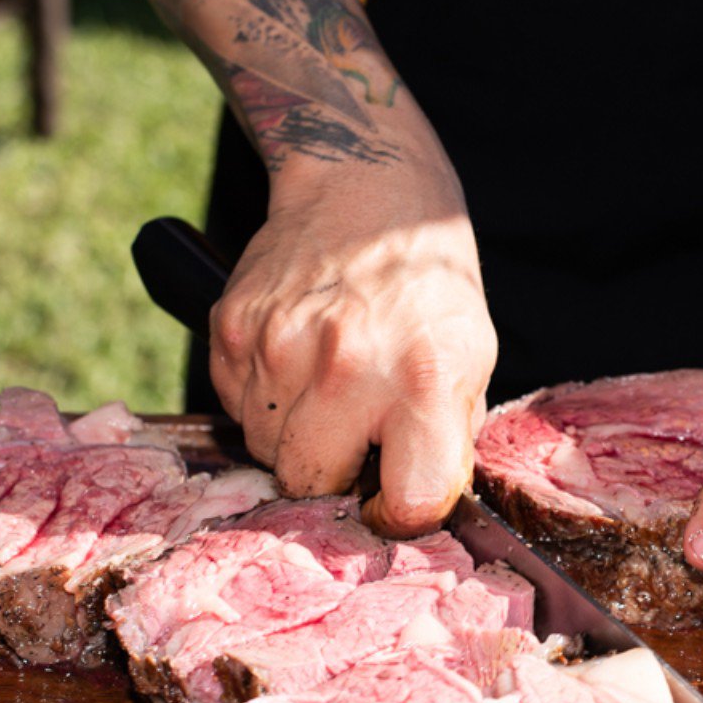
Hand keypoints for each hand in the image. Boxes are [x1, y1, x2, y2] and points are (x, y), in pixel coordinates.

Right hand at [210, 153, 497, 536]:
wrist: (364, 190)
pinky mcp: (230, 331)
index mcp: (422, 376)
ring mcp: (278, 347)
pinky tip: (296, 361)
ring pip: (264, 450)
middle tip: (355, 435)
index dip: (400, 513)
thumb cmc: (426, 284)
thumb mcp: (471, 356)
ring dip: (294, 435)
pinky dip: (263, 401)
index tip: (394, 498)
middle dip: (331, 475)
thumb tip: (414, 507)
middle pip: (311, 484)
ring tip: (329, 384)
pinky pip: (235, 408)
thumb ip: (445, 438)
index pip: (408, 499)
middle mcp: (346, 365)